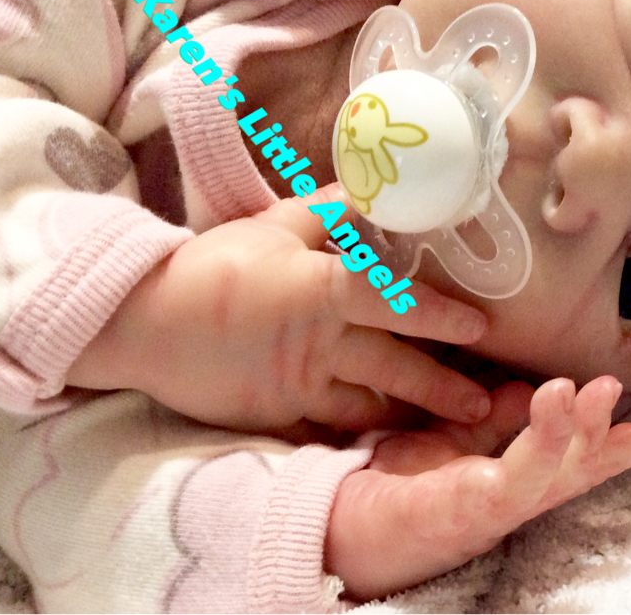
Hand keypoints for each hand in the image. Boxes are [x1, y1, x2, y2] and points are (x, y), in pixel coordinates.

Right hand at [67, 184, 491, 430]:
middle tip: (487, 406)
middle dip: (444, 388)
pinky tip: (390, 443)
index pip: (394, 302)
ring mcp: (299, 384)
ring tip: (455, 428)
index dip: (440, 316)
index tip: (480, 329)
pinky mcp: (278, 414)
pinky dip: (362, 436)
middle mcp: (319, 342)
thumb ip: (326, 212)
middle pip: (395, 367)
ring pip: (370, 406)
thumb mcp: (271, 226)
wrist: (143, 321)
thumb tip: (371, 187)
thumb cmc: (211, 266)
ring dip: (415, 416)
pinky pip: (329, 429)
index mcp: (321, 289)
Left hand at [326, 376, 630, 599]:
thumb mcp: (449, 438)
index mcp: (505, 480)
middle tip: (613, 390)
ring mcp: (481, 512)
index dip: (606, 448)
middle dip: (597, 437)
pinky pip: (497, 483)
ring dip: (565, 436)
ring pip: (541, 478)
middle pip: (565, 473)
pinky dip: (527, 450)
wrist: (333, 523)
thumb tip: (532, 385)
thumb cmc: (396, 482)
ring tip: (572, 391)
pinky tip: (536, 412)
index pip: (566, 462)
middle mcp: (503, 500)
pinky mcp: (450, 513)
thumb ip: (489, 417)